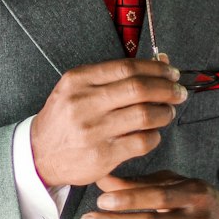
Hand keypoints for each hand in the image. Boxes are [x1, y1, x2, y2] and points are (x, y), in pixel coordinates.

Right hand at [30, 59, 186, 188]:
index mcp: (78, 80)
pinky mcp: (102, 155)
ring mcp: (93, 130)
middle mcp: (84, 103)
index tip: (172, 73)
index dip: (156, 69)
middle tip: (179, 93)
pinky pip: (141, 141)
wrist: (39, 153)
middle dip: (167, 89)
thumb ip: (115, 76)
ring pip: (144, 115)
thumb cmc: (65, 118)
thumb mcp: (79, 88)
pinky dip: (155, 136)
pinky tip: (153, 134)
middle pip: (138, 88)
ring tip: (167, 112)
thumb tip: (161, 62)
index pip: (127, 67)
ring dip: (164, 112)